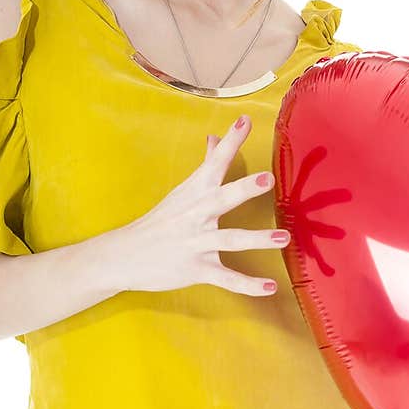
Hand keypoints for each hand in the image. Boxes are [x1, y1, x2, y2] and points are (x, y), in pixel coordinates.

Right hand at [107, 115, 289, 295]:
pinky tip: (270, 288)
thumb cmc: (160, 220)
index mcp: (195, 192)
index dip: (231, 141)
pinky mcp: (196, 268)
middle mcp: (196, 214)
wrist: (124, 255)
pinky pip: (225, 277)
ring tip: (283, 238)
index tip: (246, 120)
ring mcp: (196, 242)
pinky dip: (248, 285)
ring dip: (256, 239)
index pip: (215, 162)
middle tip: (269, 179)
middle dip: (244, 188)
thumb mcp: (183, 190)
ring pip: (229, 240)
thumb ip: (205, 163)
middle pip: (222, 198)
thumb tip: (214, 136)